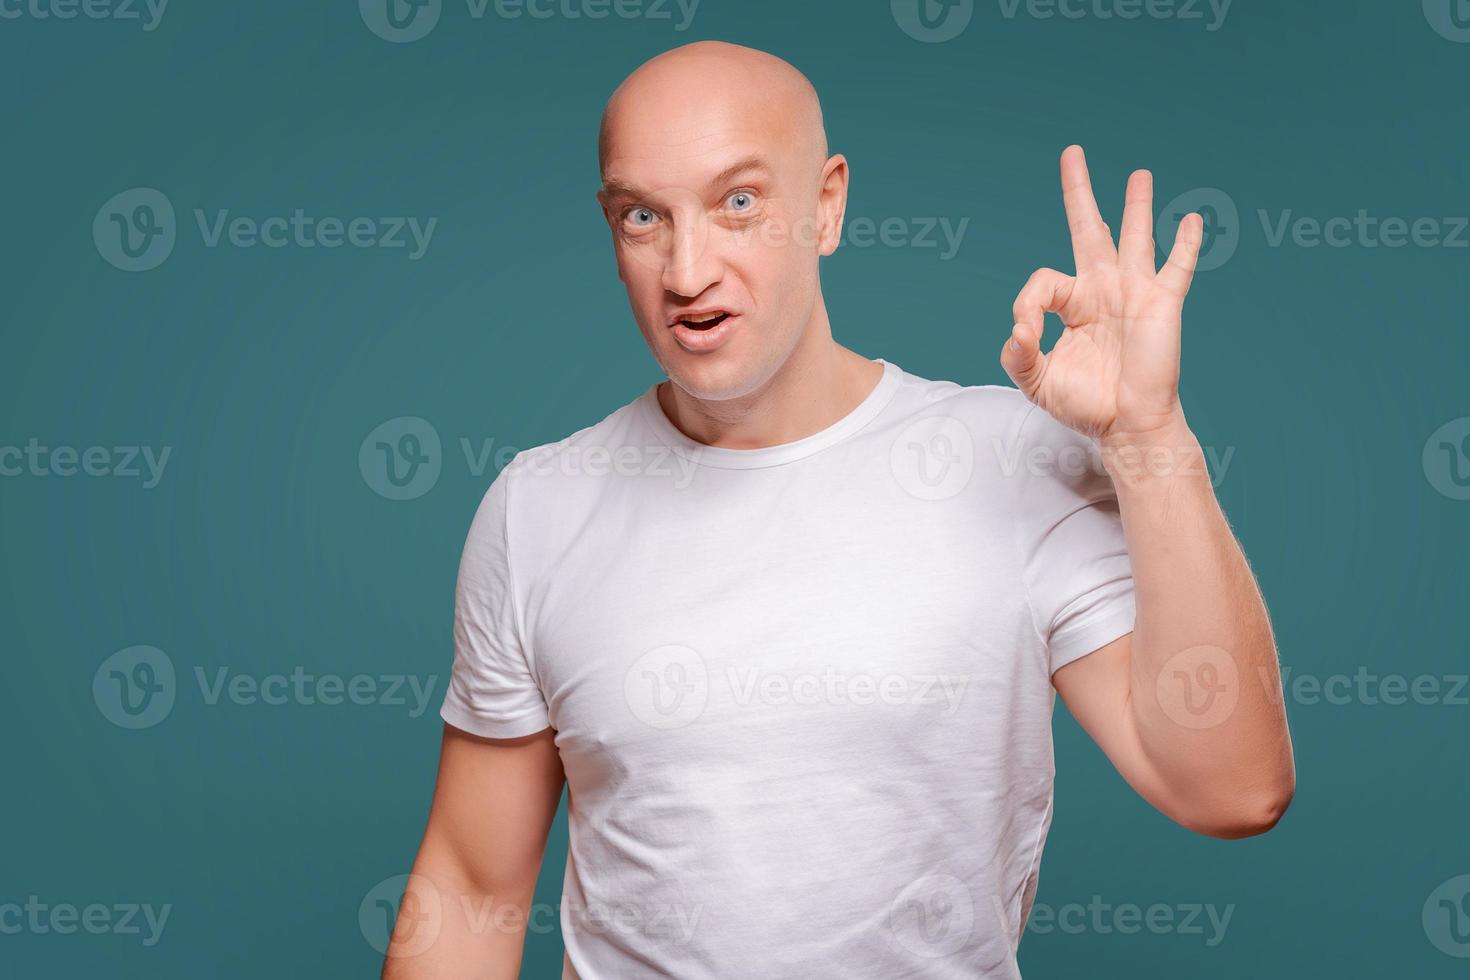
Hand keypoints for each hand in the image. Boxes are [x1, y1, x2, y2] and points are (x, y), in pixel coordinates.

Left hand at [1000, 145, 1203, 445]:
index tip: (1026, 335)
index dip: (1027, 304)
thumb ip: (1018, 357)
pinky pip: (1177, 268)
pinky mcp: (1163, 304)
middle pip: (1089, 230)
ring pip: (1135, 237)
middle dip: (1079, 192)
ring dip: (1136, 204)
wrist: (1127, 426)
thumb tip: (1017, 329)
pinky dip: (1186, 244)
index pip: (1042, 282)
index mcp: (1073, 305)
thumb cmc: (1085, 405)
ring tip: (1138, 174)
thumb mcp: (1037, 383)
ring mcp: (1135, 293)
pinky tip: (1190, 220)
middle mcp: (1103, 290)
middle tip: (1072, 153)